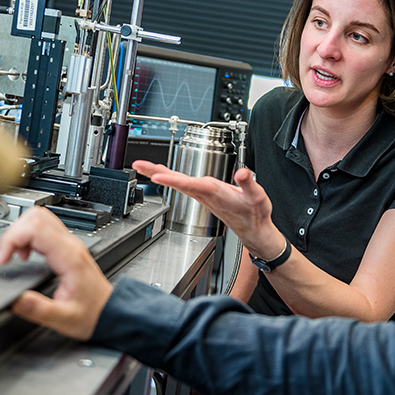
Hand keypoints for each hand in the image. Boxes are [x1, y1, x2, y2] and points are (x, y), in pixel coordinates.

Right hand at [0, 206, 112, 339]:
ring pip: (41, 218)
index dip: (12, 239)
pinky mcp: (67, 247)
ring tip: (14, 255)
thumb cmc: (92, 313)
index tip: (3, 259)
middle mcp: (70, 245)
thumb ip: (39, 310)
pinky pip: (45, 228)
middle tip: (6, 256)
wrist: (109, 311)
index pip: (35, 229)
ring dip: (21, 231)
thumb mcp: (64, 319)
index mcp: (69, 257)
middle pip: (37, 216)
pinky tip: (25, 254)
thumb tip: (16, 300)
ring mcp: (70, 243)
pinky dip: (29, 235)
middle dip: (14, 232)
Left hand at [131, 160, 285, 259]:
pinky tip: (162, 173)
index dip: (171, 179)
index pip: (188, 184)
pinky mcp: (202, 195)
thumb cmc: (253, 214)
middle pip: (175, 181)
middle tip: (137, 164)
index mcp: (213, 192)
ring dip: (159, 173)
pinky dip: (169, 176)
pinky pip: (181, 184)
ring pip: (176, 182)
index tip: (155, 176)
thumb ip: (248, 183)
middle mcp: (204, 194)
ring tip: (143, 166)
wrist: (253, 229)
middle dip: (155, 172)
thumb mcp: (256, 196)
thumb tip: (242, 173)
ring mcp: (201, 195)